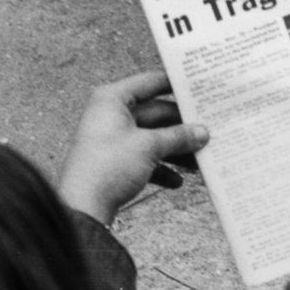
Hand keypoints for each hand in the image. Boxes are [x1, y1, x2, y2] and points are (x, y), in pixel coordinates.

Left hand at [58, 71, 208, 223]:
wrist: (83, 208)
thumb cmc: (106, 167)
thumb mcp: (149, 146)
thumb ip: (178, 137)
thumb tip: (200, 132)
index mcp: (112, 100)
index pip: (149, 82)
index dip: (174, 83)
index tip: (197, 85)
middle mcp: (110, 115)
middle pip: (155, 114)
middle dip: (181, 126)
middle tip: (207, 129)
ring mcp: (112, 140)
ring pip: (152, 138)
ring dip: (175, 149)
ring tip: (198, 158)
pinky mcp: (114, 163)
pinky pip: (144, 159)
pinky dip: (161, 168)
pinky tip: (177, 180)